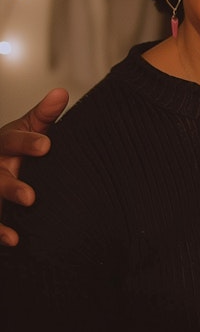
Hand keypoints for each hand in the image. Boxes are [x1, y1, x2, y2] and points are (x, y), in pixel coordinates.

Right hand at [0, 88, 68, 245]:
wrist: (1, 161)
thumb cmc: (19, 145)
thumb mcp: (30, 127)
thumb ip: (45, 114)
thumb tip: (61, 92)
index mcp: (4, 143)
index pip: (12, 140)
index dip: (28, 143)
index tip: (46, 145)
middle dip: (12, 186)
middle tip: (31, 196)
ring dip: (5, 208)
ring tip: (25, 211)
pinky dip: (1, 231)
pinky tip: (15, 239)